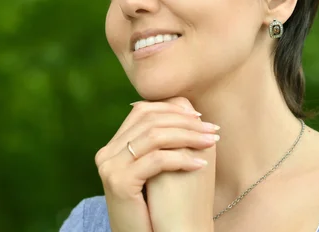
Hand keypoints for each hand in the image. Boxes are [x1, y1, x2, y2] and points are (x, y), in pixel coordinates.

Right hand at [94, 97, 219, 231]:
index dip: (171, 108)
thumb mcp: (154, 172)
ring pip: (154, 136)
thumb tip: (187, 110)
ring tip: (211, 141)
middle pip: (149, 120)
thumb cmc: (153, 210)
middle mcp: (106, 153)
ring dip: (188, 136)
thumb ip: (159, 144)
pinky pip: (156, 160)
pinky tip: (201, 163)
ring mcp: (110, 167)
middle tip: (211, 128)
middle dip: (185, 122)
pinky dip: (182, 159)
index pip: (141, 111)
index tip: (199, 116)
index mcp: (112, 147)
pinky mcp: (119, 182)